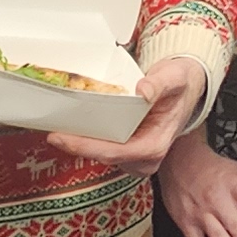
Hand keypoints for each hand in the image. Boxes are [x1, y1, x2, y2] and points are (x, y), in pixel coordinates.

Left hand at [49, 57, 206, 167]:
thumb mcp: (174, 77)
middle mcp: (146, 158)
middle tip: (50, 130)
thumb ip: (159, 83)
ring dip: (79, 143)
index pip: (115, 152)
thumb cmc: (180, 84)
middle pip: (103, 156)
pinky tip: (72, 127)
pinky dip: (86, 140)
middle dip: (75, 146)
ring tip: (56, 126)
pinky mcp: (128, 153)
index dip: (85, 147)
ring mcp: (136, 159)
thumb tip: (143, 90)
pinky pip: (103, 150)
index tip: (60, 136)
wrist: (186, 91)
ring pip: (101, 155)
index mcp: (155, 145)